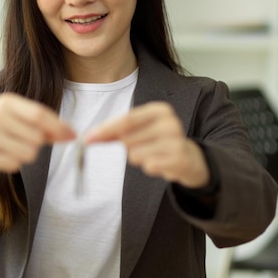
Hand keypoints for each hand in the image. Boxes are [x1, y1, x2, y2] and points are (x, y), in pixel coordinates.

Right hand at [0, 93, 75, 196]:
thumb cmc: (9, 131)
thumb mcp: (26, 121)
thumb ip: (49, 125)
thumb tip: (71, 135)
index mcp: (6, 101)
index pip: (40, 114)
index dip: (59, 127)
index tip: (72, 135)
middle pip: (36, 137)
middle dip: (38, 144)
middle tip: (26, 141)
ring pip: (29, 153)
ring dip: (27, 154)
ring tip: (13, 148)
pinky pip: (16, 164)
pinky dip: (15, 163)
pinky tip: (4, 156)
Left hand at [85, 102, 209, 187]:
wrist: (189, 159)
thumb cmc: (158, 143)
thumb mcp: (139, 131)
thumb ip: (115, 132)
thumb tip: (90, 137)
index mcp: (159, 110)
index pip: (126, 119)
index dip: (105, 130)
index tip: (88, 139)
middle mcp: (170, 122)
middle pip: (129, 138)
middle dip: (125, 147)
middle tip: (137, 148)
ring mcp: (177, 140)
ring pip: (136, 154)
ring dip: (138, 158)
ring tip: (152, 155)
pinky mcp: (180, 159)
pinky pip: (150, 166)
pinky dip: (149, 167)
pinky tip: (159, 163)